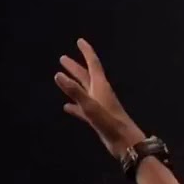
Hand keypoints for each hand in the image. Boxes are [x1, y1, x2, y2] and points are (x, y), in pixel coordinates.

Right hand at [54, 38, 145, 158]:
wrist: (125, 142)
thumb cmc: (110, 123)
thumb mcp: (90, 106)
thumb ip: (75, 91)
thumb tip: (58, 75)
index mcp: (100, 86)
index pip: (92, 64)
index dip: (86, 52)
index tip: (80, 41)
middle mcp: (99, 93)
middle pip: (85, 76)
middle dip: (74, 67)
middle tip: (63, 58)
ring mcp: (98, 106)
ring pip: (83, 91)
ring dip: (73, 83)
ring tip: (62, 77)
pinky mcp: (96, 118)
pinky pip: (82, 109)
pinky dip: (74, 106)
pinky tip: (66, 107)